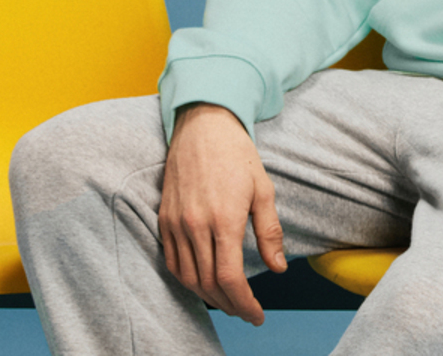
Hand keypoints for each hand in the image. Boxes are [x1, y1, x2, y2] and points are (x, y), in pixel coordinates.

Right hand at [158, 103, 286, 324]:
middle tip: (245, 311)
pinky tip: (202, 281)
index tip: (256, 316)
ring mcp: (176, 223)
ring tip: (228, 300)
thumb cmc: (238, 154)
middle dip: (229, 305)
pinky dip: (186, 279)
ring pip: (187, 278)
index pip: (230, 278)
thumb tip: (278, 267)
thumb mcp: (263, 189)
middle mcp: (196, 225)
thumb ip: (269, 231)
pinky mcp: (163, 219)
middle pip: (208, 284)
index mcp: (224, 219)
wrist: (203, 126)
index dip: (244, 304)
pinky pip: (172, 261)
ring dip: (207, 296)